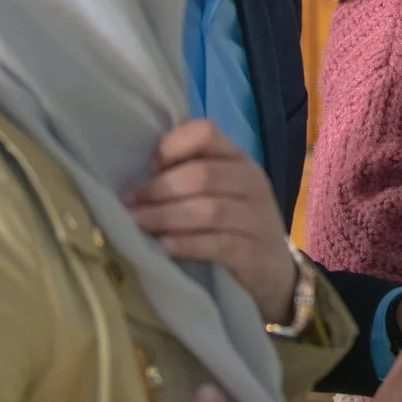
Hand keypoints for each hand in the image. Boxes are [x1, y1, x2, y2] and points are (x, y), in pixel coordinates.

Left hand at [125, 119, 295, 322]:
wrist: (272, 269)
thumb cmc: (233, 224)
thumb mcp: (219, 191)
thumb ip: (189, 175)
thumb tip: (138, 173)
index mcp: (238, 159)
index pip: (206, 133)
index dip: (172, 146)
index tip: (148, 168)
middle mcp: (252, 181)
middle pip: (203, 174)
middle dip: (159, 189)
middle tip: (129, 204)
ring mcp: (257, 218)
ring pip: (209, 210)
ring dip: (166, 216)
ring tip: (138, 225)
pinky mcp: (254, 252)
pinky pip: (218, 244)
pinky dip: (186, 244)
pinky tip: (163, 248)